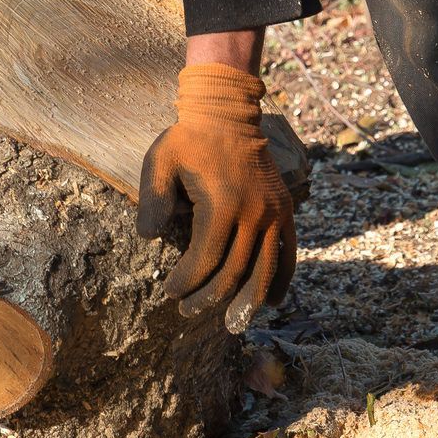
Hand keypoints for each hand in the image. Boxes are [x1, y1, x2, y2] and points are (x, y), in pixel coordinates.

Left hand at [136, 63, 295, 332]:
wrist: (228, 113)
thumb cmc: (187, 140)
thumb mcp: (159, 163)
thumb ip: (152, 201)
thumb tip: (149, 240)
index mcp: (222, 206)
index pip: (205, 260)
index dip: (186, 282)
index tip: (169, 292)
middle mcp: (254, 214)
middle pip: (234, 272)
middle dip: (209, 298)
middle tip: (188, 312)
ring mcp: (275, 213)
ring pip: (264, 270)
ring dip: (246, 301)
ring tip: (231, 324)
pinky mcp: (286, 211)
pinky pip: (288, 254)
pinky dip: (279, 281)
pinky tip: (268, 303)